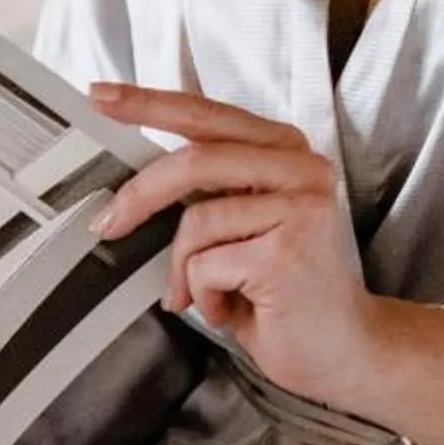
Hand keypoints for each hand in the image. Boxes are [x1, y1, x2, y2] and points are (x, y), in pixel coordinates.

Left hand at [84, 83, 393, 404]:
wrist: (342, 348)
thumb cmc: (281, 292)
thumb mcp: (240, 228)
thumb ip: (205, 193)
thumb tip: (131, 183)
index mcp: (284, 153)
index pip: (208, 115)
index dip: (150, 104)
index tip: (101, 96)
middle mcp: (302, 169)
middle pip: (195, 159)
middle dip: (140, 195)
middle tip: (107, 223)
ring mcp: (301, 208)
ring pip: (197, 220)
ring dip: (185, 268)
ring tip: (204, 293)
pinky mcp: (287, 252)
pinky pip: (205, 265)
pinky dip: (203, 295)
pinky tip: (232, 308)